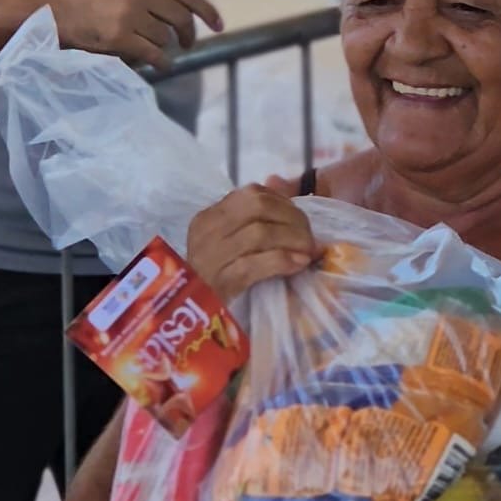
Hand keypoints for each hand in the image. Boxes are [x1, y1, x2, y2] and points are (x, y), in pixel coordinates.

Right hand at [50, 0, 222, 66]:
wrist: (51, 7)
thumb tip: (187, 10)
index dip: (206, 11)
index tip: (218, 25)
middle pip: (181, 18)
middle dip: (188, 34)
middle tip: (186, 44)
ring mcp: (130, 14)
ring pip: (165, 38)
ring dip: (162, 47)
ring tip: (150, 48)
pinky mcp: (120, 37)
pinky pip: (153, 54)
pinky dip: (160, 62)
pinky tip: (158, 64)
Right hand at [187, 184, 320, 300]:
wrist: (191, 321)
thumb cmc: (215, 281)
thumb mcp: (229, 243)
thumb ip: (253, 214)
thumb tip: (278, 180)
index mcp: (208, 217)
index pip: (251, 194)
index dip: (284, 203)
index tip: (300, 220)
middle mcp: (206, 231)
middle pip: (258, 207)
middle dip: (292, 219)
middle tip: (309, 237)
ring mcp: (210, 257)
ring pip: (259, 233)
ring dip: (292, 240)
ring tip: (308, 251)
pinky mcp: (219, 283)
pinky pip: (255, 265)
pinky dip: (282, 261)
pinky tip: (298, 264)